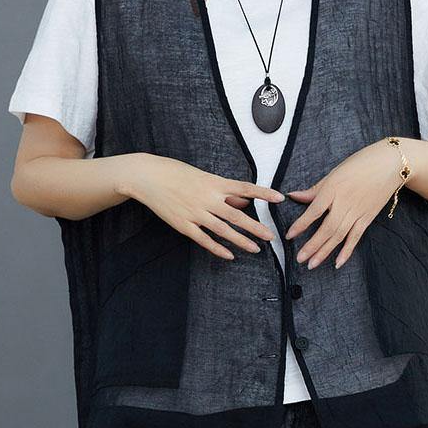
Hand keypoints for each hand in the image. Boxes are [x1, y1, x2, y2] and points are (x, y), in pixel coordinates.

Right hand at [119, 154, 284, 260]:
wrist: (148, 176)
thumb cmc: (175, 172)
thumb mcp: (202, 176)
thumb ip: (223, 190)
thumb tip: (242, 202)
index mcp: (214, 183)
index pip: (245, 189)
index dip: (263, 194)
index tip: (279, 198)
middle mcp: (207, 199)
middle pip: (237, 216)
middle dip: (256, 228)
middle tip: (271, 237)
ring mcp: (195, 213)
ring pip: (223, 230)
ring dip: (241, 241)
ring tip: (256, 249)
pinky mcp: (184, 225)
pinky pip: (204, 240)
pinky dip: (217, 248)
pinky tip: (229, 255)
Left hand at [284, 139, 406, 269]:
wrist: (391, 164)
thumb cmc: (361, 164)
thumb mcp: (335, 173)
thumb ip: (315, 189)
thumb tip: (294, 195)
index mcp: (333, 189)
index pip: (314, 211)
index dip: (301, 225)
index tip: (289, 235)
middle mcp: (345, 203)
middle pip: (326, 229)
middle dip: (312, 246)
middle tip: (300, 258)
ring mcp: (358, 212)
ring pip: (339, 236)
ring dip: (325, 252)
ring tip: (312, 264)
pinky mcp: (368, 218)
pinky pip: (356, 237)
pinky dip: (347, 251)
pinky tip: (338, 263)